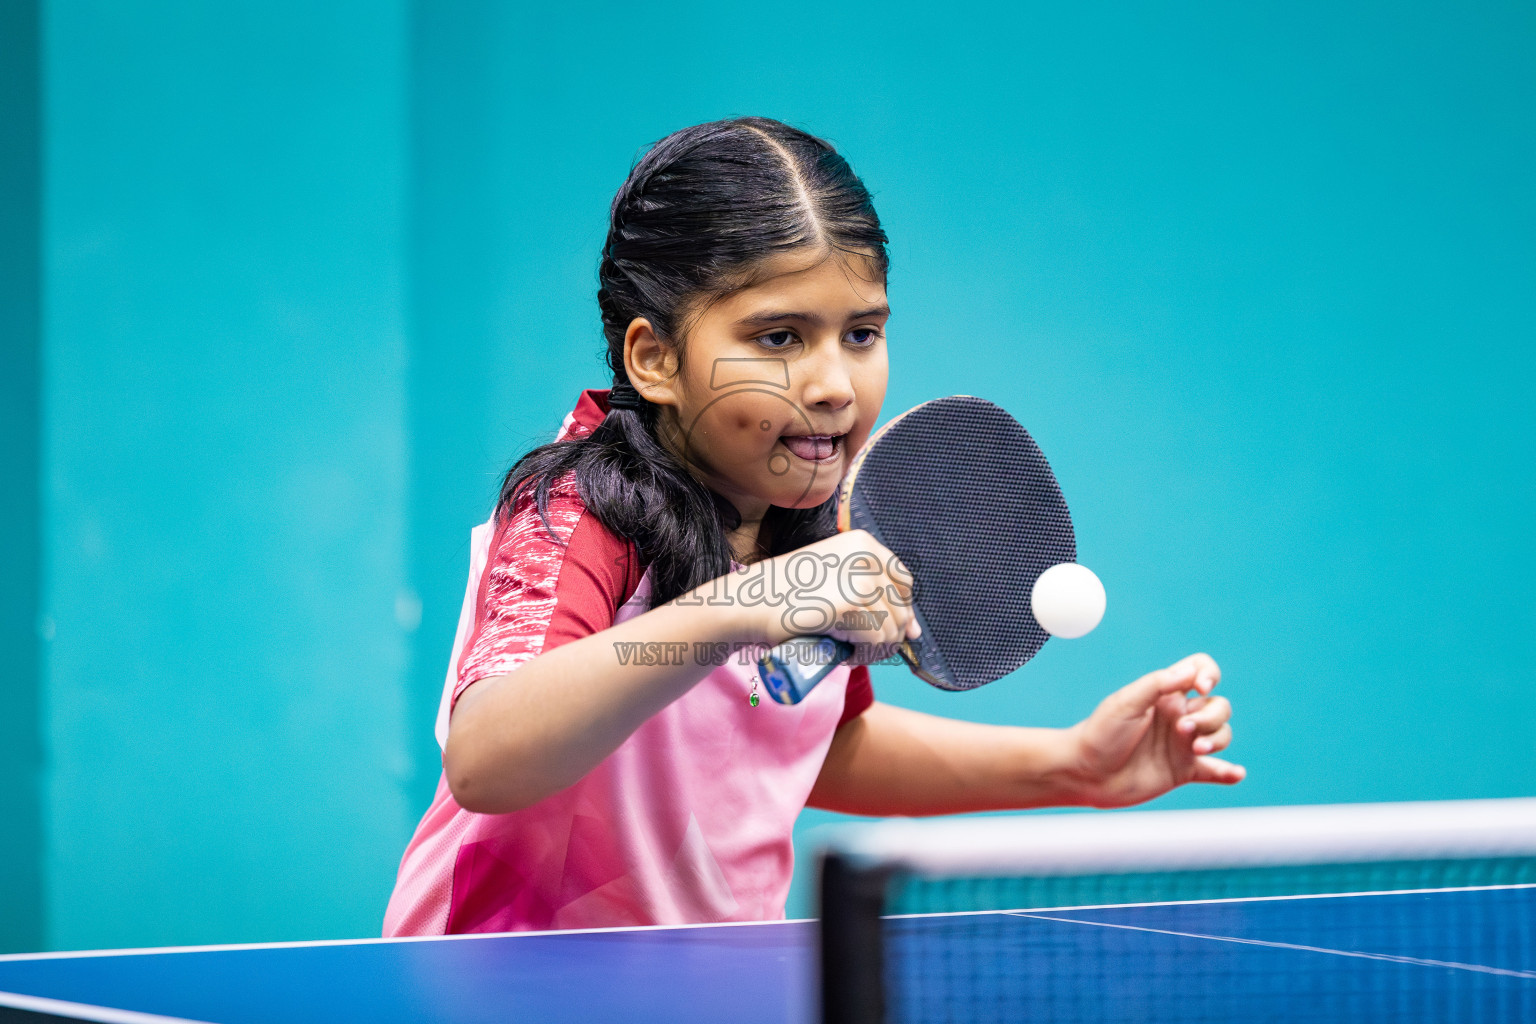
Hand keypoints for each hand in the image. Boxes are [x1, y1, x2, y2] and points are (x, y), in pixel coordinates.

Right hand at [717, 529, 919, 655]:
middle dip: (887, 635)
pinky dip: (866, 656)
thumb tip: (916, 631)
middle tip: (859, 647)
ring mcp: (860, 580)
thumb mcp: (831, 581)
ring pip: (893, 630)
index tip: (884, 630)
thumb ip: (871, 595)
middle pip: (902, 608)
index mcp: (862, 543)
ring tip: (849, 652)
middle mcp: (866, 556)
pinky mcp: (851, 607)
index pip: (903, 582)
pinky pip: (878, 642)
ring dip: (875, 650)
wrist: (747, 603)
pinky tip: (845, 655)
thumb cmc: (784, 596)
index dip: (899, 611)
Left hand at [1064, 653, 1243, 807]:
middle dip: (1211, 717)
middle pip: (1218, 706)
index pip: (1199, 672)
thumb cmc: (1100, 733)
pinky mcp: (1182, 771)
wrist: (1085, 773)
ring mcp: (1182, 744)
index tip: (1200, 687)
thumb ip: (1158, 685)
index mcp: (1165, 695)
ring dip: (1218, 739)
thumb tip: (1191, 671)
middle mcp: (1178, 717)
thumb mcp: (1126, 703)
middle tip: (1182, 730)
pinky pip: (1214, 771)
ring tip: (1197, 749)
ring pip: (1221, 735)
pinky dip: (1228, 772)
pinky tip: (1237, 774)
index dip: (1209, 674)